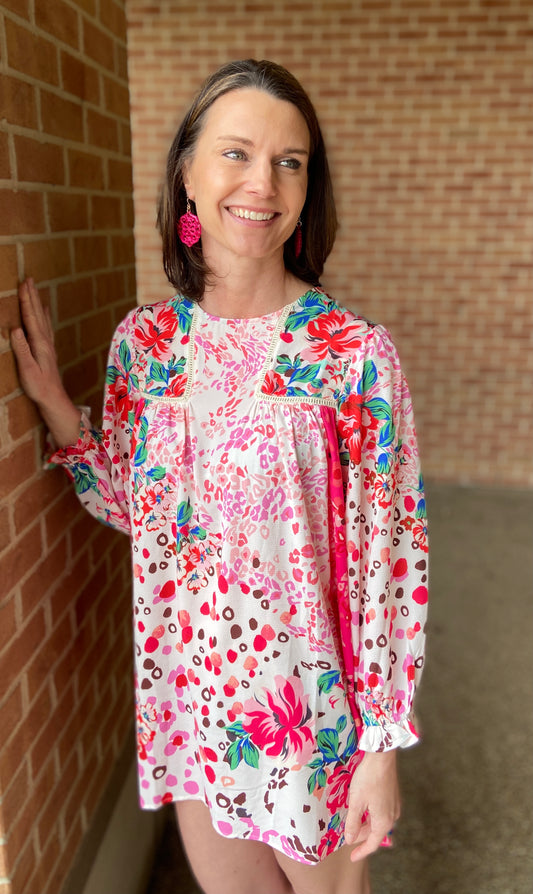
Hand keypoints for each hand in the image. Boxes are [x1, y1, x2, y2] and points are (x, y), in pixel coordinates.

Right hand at [11, 278, 80, 446]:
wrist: (53, 398)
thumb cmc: (39, 386)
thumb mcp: (27, 369)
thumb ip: (21, 349)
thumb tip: (15, 329)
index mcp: (39, 343)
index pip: (31, 317)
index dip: (26, 300)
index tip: (23, 284)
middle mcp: (45, 341)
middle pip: (38, 314)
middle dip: (32, 296)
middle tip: (29, 279)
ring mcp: (48, 345)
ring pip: (42, 318)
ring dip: (37, 302)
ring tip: (35, 289)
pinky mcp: (48, 350)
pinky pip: (46, 326)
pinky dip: (44, 315)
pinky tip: (44, 310)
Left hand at [344, 750, 400, 861]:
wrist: (383, 757)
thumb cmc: (368, 779)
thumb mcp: (356, 802)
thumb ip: (353, 823)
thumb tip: (350, 840)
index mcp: (384, 822)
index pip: (372, 844)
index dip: (361, 852)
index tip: (352, 857)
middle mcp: (392, 816)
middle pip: (375, 832)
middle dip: (361, 835)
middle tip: (347, 835)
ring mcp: (394, 806)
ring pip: (378, 822)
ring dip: (366, 824)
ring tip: (352, 821)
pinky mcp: (393, 796)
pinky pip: (382, 813)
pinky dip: (371, 815)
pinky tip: (362, 809)